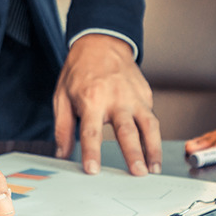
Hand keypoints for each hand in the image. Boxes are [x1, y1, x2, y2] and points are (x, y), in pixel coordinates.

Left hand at [53, 33, 160, 175]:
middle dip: (134, 154)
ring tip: (154, 168)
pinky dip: (154, 136)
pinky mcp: (145, 95)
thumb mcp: (62, 96)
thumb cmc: (80, 71)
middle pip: (127, 130)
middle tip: (138, 173)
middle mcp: (116, 98)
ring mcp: (134, 96)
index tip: (93, 170)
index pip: (91, 132)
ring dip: (153, 149)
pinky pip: (151, 117)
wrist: (102, 42)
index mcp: (91, 99)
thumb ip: (63, 127)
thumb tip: (61, 153)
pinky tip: (153, 151)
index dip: (92, 152)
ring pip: (148, 125)